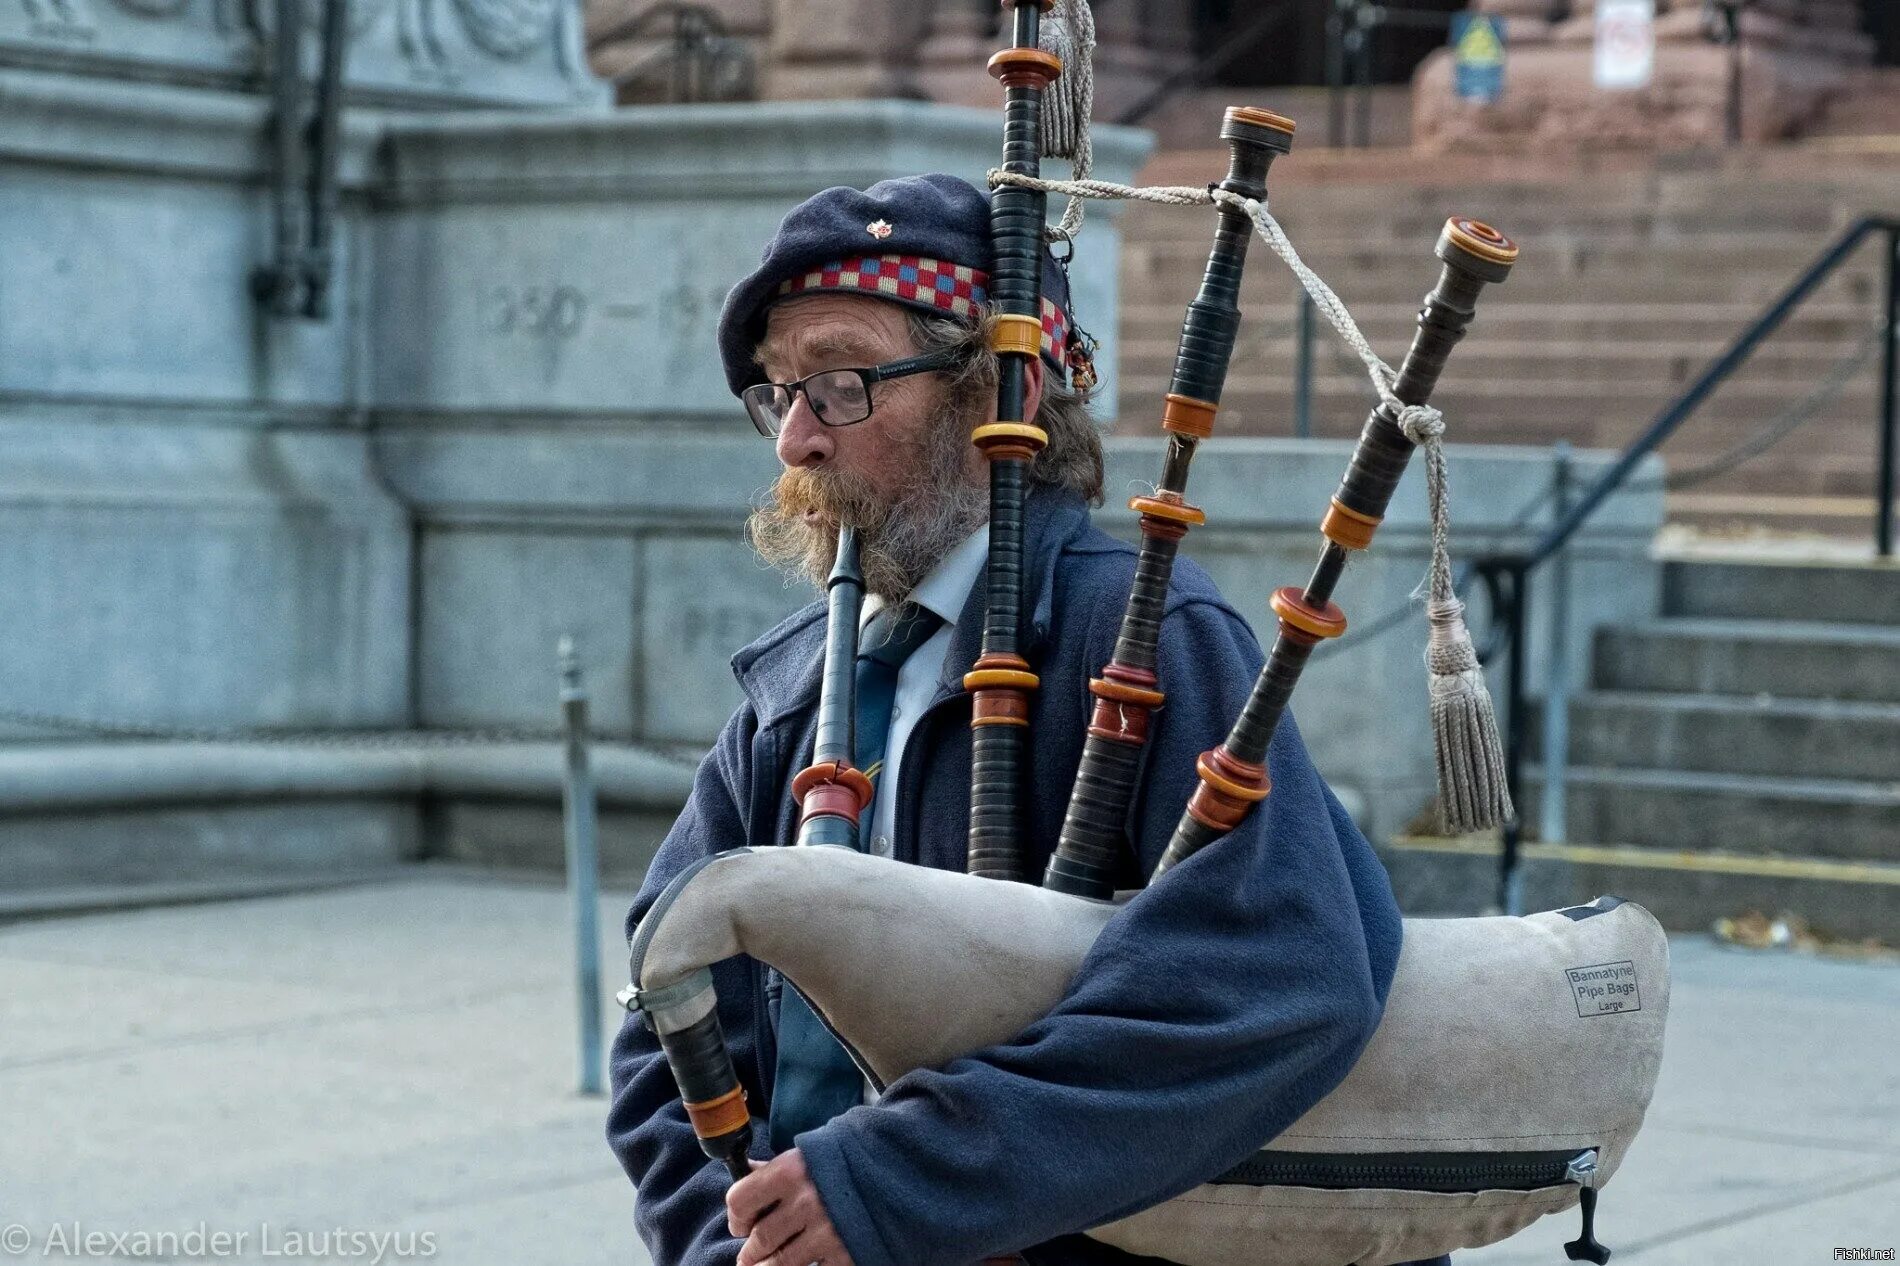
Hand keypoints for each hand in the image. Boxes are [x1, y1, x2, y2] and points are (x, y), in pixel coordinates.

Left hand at [728, 1149, 854, 1265]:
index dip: (736, 1216)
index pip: (740, 1200)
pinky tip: (808, 1261)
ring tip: (767, 1265)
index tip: (740, 1225)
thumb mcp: (809, 1154)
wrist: (898, 1169)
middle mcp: (805, 1202)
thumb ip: (777, 1169)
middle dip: (751, 1250)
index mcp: (791, 1171)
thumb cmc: (847, 1159)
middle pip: (758, 1239)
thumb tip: (746, 1173)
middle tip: (750, 1254)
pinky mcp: (845, 1254)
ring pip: (780, 1262)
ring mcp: (826, 1232)